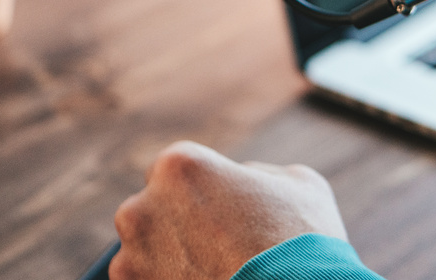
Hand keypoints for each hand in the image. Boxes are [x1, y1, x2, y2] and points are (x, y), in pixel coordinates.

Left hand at [110, 141, 347, 279]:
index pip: (173, 170)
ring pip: (144, 251)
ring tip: (214, 273)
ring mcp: (131, 257)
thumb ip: (258, 174)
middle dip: (177, 224)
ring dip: (167, 259)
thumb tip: (242, 179)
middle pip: (152, 209)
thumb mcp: (300, 185)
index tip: (218, 212)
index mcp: (180, 166)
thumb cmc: (304, 244)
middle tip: (217, 247)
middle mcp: (141, 206)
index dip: (198, 190)